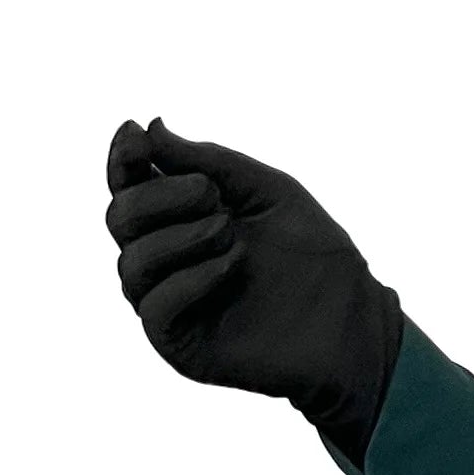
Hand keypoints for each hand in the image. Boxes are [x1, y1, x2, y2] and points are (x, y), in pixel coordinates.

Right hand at [104, 117, 402, 461]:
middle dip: (159, 196)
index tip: (140, 136)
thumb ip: (208, 161)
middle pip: (120, 218)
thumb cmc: (317, 256)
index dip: (123, 157)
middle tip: (215, 197)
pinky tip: (229, 265)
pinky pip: (154, 308)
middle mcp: (168, 261)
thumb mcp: (266, 191)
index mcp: (181, 219)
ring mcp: (173, 304)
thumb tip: (149, 128)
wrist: (354, 321)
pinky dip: (186, 280)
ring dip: (178, 237)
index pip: (128, 185)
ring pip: (131, 264)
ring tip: (231, 234)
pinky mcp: (182, 346)